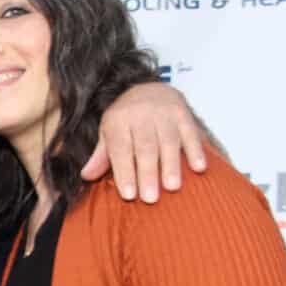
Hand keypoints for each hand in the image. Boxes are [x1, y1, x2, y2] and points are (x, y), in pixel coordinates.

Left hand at [82, 81, 210, 202]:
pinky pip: (191, 132)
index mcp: (118, 120)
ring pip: (168, 141)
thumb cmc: (127, 119)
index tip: (129, 195)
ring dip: (171, 165)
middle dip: (147, 173)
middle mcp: (141, 114)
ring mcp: (164, 113)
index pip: (120, 149)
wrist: (148, 87)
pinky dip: (195, 150)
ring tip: (172, 187)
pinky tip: (198, 168)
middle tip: (150, 198)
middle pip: (145, 147)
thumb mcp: (109, 133)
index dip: (124, 172)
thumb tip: (86, 176)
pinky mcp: (184, 113)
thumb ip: (101, 156)